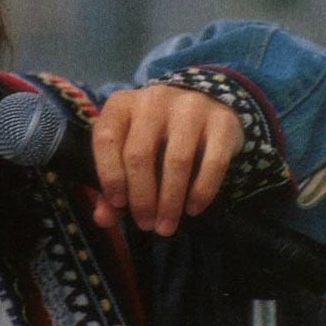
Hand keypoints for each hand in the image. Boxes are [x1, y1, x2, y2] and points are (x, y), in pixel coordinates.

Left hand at [91, 85, 243, 235]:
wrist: (204, 104)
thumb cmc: (155, 135)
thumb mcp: (128, 150)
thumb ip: (113, 184)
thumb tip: (103, 218)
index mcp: (121, 104)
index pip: (106, 139)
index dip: (109, 175)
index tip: (118, 204)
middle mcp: (153, 100)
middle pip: (140, 154)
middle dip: (141, 198)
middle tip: (145, 225)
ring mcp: (190, 106)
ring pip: (177, 161)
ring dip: (170, 201)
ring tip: (166, 226)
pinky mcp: (222, 120)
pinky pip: (213, 162)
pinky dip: (202, 191)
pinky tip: (193, 209)